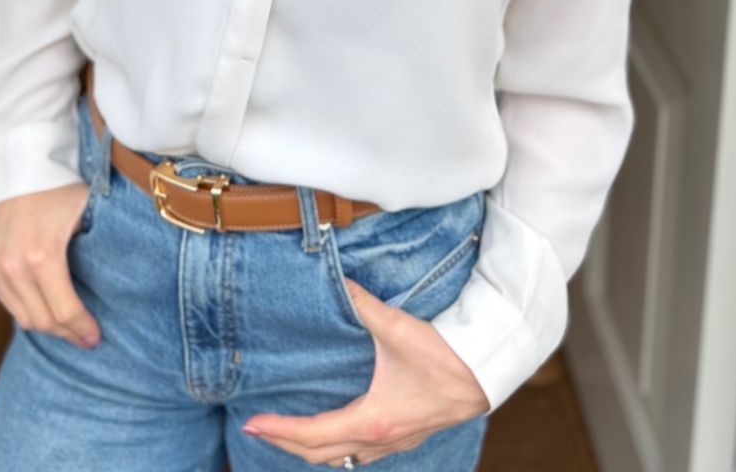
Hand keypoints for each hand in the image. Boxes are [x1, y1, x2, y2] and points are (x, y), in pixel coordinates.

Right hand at [0, 182, 101, 348]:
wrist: (25, 166)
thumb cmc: (63, 189)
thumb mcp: (86, 217)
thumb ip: (94, 253)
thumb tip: (111, 287)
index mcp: (42, 256)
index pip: (64, 311)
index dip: (82, 328)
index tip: (96, 337)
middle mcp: (14, 267)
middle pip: (43, 321)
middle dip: (67, 333)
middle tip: (86, 338)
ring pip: (23, 318)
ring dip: (47, 327)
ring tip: (69, 327)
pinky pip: (10, 304)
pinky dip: (29, 311)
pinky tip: (47, 310)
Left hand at [242, 276, 488, 464]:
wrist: (483, 374)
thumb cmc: (444, 356)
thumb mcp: (398, 328)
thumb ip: (363, 304)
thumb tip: (339, 281)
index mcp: (372, 420)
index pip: (312, 435)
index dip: (279, 430)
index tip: (252, 422)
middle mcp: (378, 441)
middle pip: (320, 456)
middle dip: (287, 444)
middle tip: (261, 428)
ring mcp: (394, 445)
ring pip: (342, 459)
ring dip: (313, 449)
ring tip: (290, 431)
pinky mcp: (405, 439)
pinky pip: (361, 453)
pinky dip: (339, 447)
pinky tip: (337, 429)